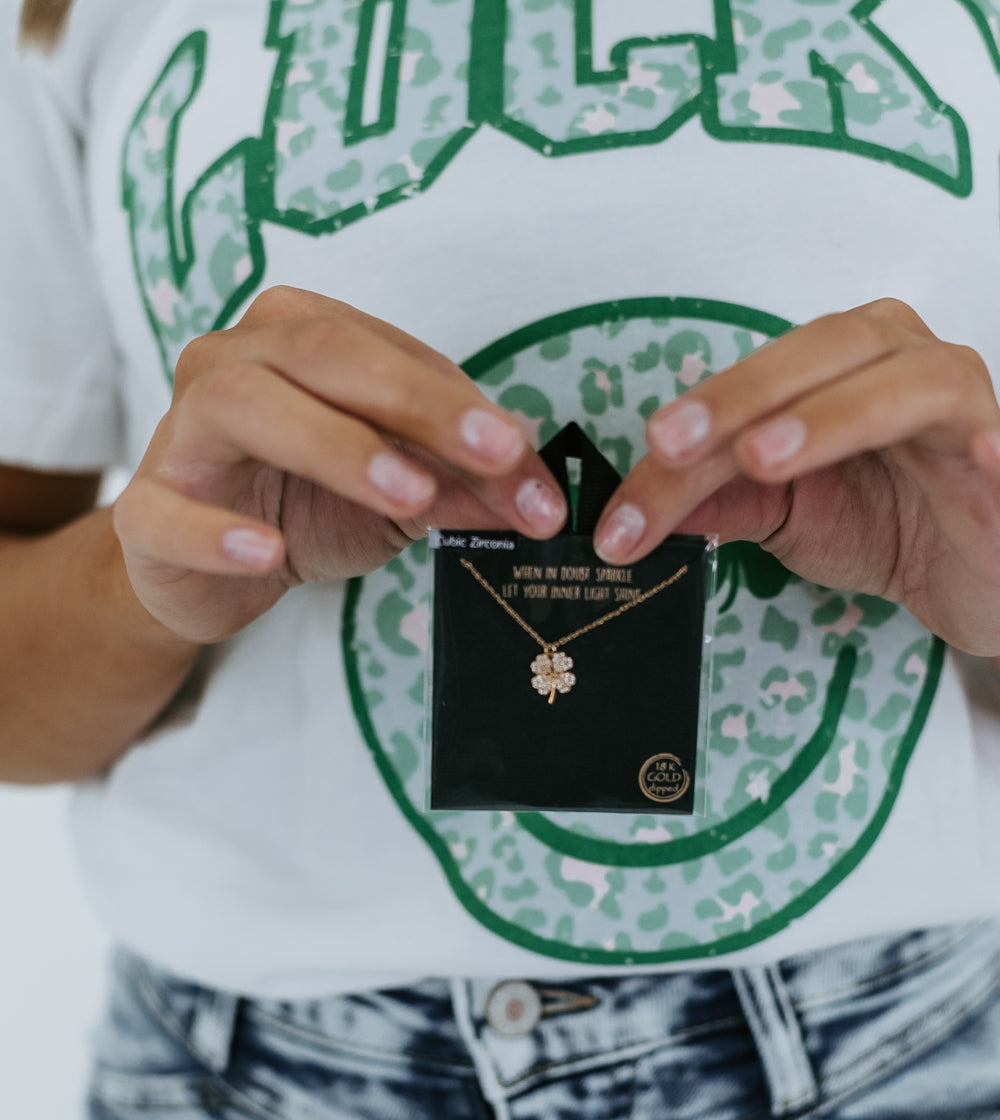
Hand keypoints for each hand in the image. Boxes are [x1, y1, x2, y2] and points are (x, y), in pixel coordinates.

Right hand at [113, 287, 566, 642]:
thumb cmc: (303, 504)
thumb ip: (460, 486)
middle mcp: (234, 361)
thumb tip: (534, 496)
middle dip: (417, 403)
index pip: (392, 354)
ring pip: (243, 404)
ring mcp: (182, 431)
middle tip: (491, 458)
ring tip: (406, 496)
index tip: (528, 462)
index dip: (466, 407)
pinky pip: (166, 509)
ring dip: (334, 446)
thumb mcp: (398, 497)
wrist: (208, 568)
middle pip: (323, 355)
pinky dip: (218, 530)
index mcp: (300, 338)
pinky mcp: (141, 510)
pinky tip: (269, 551)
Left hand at [594, 298, 999, 653]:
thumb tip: (635, 511)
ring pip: (902, 384)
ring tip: (763, 457)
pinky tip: (968, 454)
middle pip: (818, 356)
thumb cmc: (889, 526)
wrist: (971, 580)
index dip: (687, 430)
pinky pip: (998, 446)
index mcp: (842, 362)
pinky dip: (987, 447)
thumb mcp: (784, 514)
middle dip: (736, 401)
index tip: (625, 505)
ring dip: (828, 418)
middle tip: (672, 449)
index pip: (754, 381)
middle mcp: (904, 361)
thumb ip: (720, 500)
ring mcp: (964, 405)